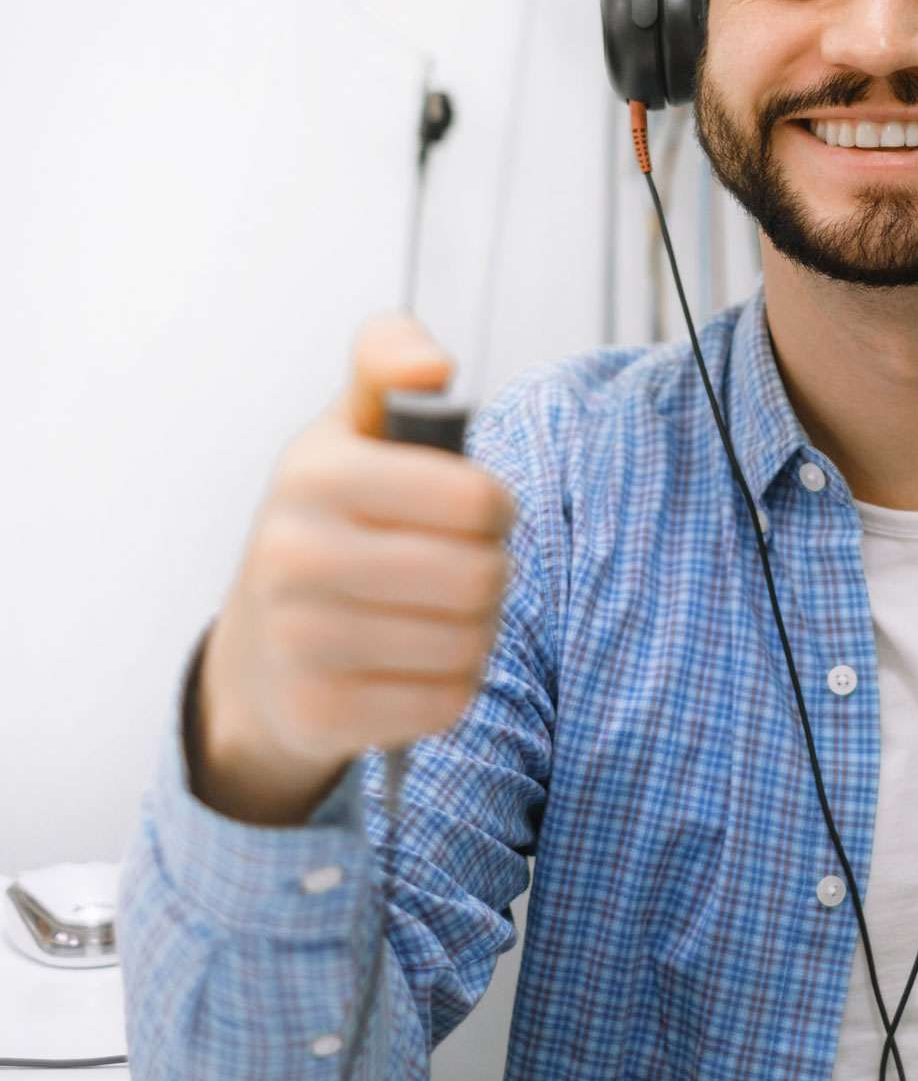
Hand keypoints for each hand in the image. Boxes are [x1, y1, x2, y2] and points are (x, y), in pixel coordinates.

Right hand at [191, 314, 512, 824]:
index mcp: (313, 473)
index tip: (477, 512)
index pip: (474, 499)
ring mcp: (297, 642)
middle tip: (460, 569)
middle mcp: (292, 556)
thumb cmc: (329, 522)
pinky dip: (451, 685)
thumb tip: (433, 365)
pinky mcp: (316, 715)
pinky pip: (447, 702)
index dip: (496, 507)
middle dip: (490, 574)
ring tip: (440, 615)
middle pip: (480, 577)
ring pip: (469, 643)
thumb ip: (390, 365)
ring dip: (477, 632)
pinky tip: (417, 663)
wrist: (258, 649)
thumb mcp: (351, 428)